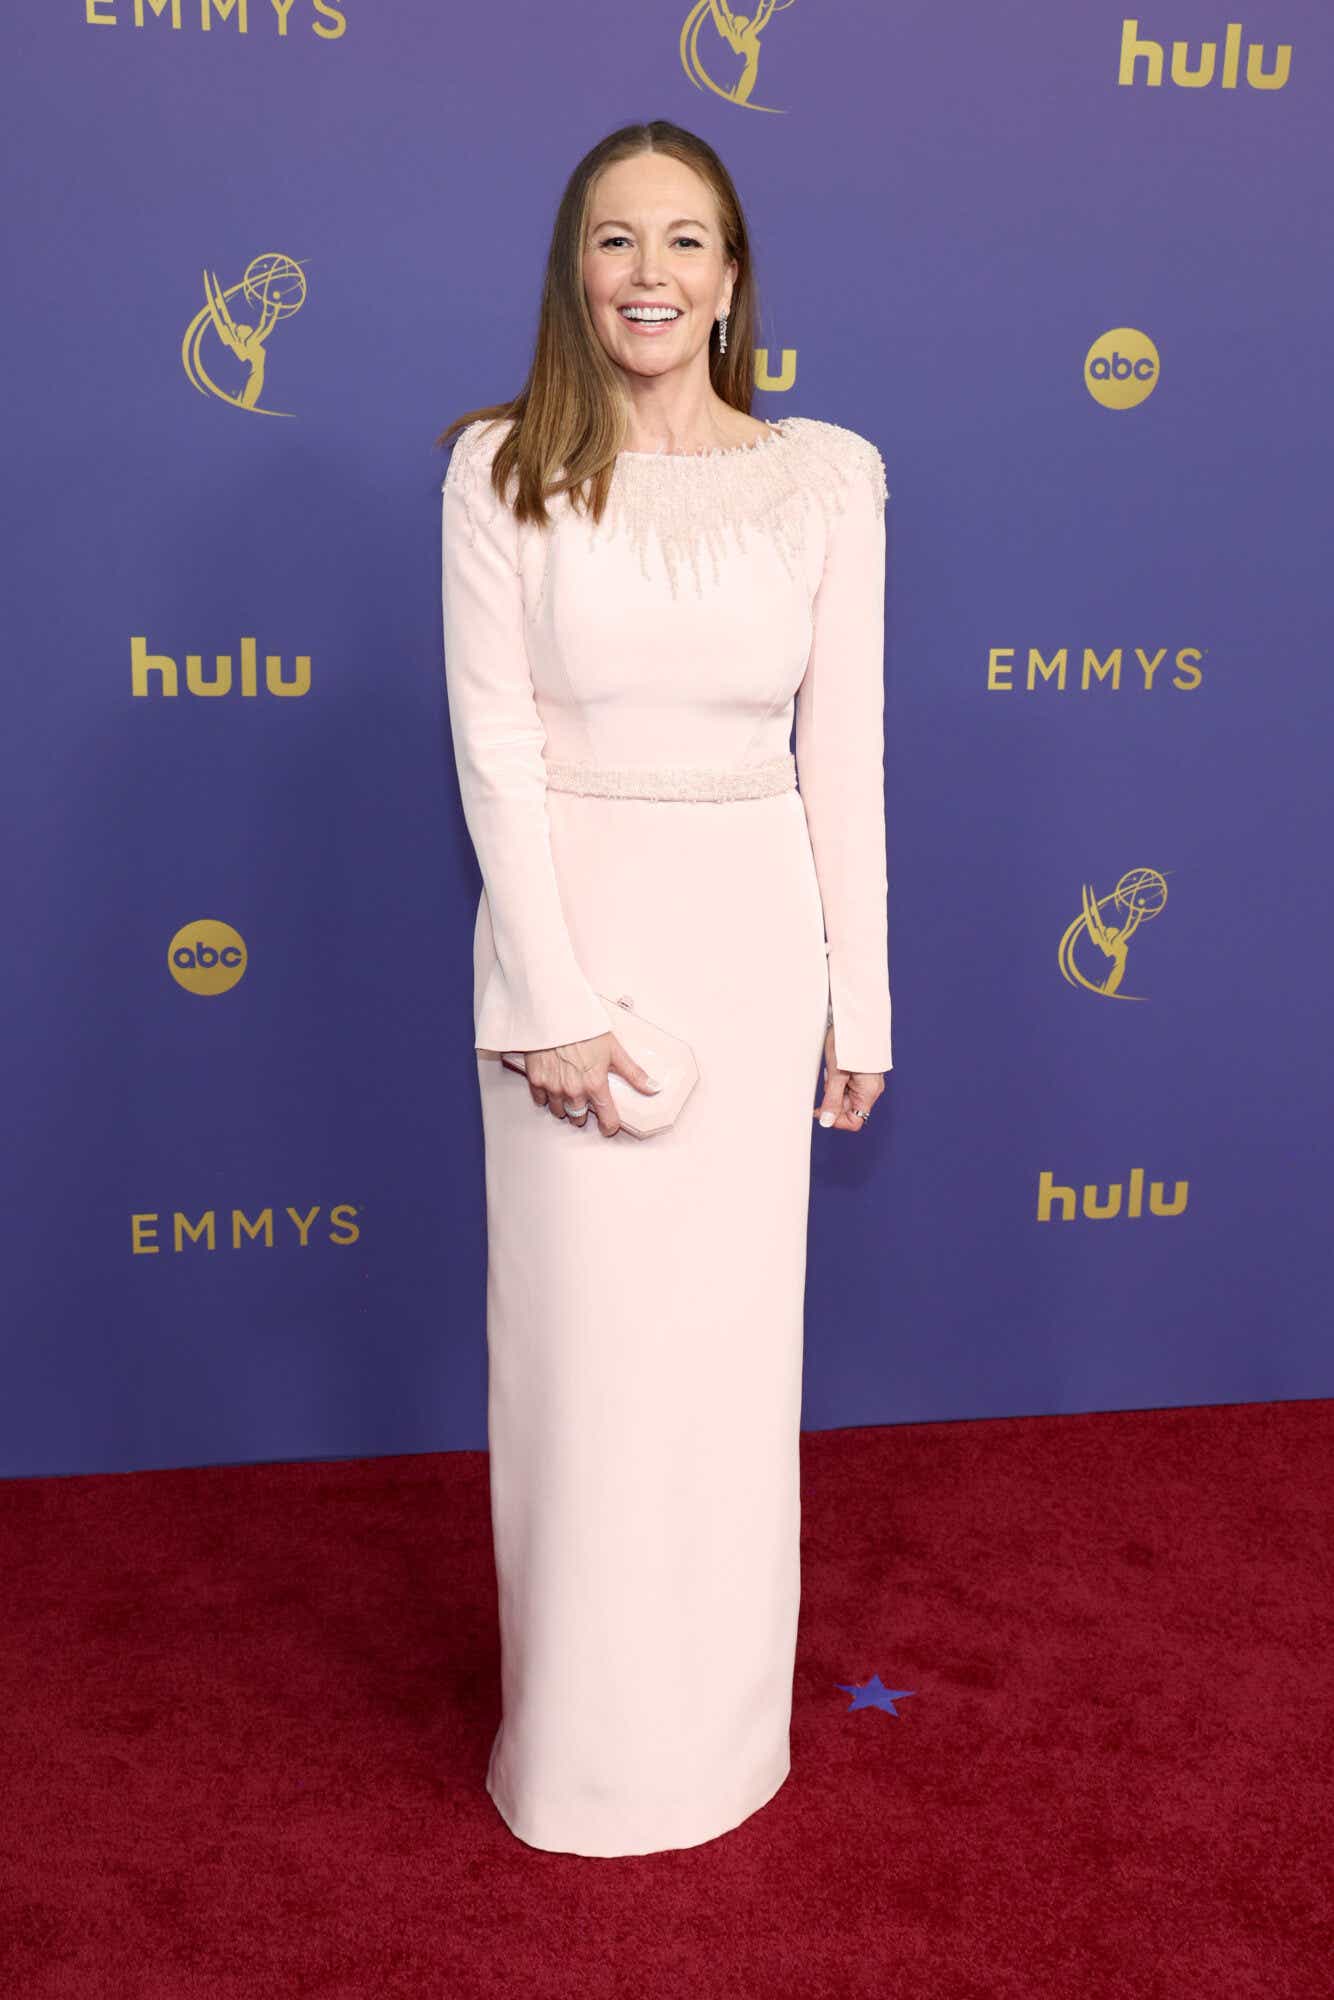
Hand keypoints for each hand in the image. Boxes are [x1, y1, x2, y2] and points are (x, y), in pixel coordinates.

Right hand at [524, 1031, 660, 1137]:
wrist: (555, 1013)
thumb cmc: (583, 1028)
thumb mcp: (614, 1049)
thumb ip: (633, 1073)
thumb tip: (653, 1087)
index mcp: (595, 1085)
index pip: (606, 1119)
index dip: (609, 1126)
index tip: (609, 1126)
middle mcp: (573, 1091)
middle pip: (578, 1119)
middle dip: (584, 1113)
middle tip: (586, 1099)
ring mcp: (553, 1087)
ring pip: (559, 1112)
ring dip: (565, 1106)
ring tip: (569, 1091)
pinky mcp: (536, 1080)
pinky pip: (540, 1100)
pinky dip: (546, 1096)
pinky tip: (553, 1084)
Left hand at [812, 1025, 885, 1134]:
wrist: (856, 1016)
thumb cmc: (849, 1041)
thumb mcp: (836, 1073)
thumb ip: (832, 1099)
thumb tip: (826, 1122)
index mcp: (869, 1092)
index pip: (855, 1121)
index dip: (836, 1120)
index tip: (821, 1109)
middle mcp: (870, 1089)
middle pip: (849, 1109)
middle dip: (833, 1100)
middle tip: (825, 1082)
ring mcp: (867, 1081)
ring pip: (846, 1097)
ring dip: (833, 1089)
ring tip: (831, 1070)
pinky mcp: (861, 1073)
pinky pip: (847, 1086)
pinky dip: (837, 1081)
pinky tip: (834, 1067)